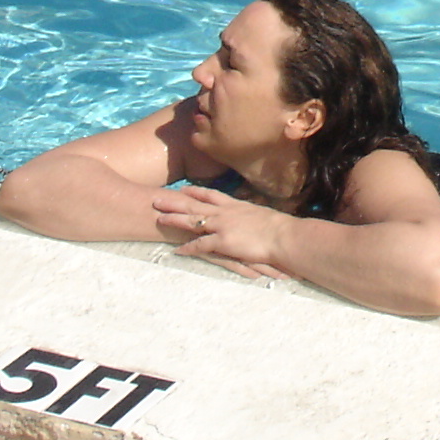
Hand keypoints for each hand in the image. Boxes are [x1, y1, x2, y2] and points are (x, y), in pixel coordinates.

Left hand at [152, 184, 290, 279]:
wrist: (282, 235)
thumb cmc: (277, 226)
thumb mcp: (260, 214)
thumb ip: (250, 214)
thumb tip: (249, 216)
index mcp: (234, 205)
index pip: (210, 195)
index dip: (195, 192)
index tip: (183, 189)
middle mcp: (224, 212)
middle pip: (194, 205)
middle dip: (175, 202)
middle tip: (157, 199)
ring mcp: (222, 226)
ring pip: (192, 221)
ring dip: (175, 220)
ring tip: (159, 219)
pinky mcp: (222, 241)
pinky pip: (200, 244)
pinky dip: (188, 248)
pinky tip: (177, 250)